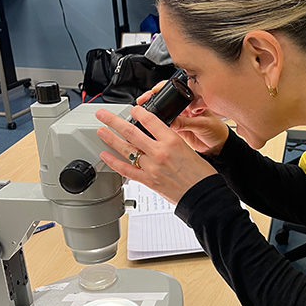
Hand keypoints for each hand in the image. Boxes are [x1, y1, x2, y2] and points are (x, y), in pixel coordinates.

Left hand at [96, 105, 216, 204]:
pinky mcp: (148, 181)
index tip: (133, 109)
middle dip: (113, 121)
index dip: (138, 112)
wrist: (203, 196)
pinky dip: (113, 162)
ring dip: (110, 139)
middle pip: (131, 132)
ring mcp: (151, 167)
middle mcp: (159, 152)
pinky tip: (105, 156)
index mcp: (172, 141)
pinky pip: (126, 170)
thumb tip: (156, 137)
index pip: (149, 120)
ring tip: (101, 131)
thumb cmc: (201, 175)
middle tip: (103, 115)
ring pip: (125, 149)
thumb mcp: (188, 149)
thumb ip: (170, 142)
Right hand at [137, 85, 229, 154]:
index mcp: (193, 101)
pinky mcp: (176, 129)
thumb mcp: (203, 125)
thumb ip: (188, 123)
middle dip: (153, 99)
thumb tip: (173, 122)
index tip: (153, 91)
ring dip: (152, 112)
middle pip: (165, 100)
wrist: (218, 147)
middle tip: (143, 101)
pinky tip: (150, 126)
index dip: (162, 89)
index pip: (175, 90)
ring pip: (162, 112)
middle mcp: (184, 108)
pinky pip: (164, 125)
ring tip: (143, 113)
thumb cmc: (217, 131)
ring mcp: (180, 118)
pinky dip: (156, 125)